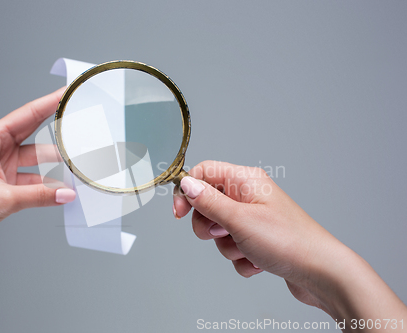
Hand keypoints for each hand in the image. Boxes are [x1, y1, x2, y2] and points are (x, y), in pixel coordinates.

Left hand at [0, 87, 75, 251]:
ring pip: (38, 156)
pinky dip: (48, 181)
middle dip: (57, 127)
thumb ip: (40, 195)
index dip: (50, 102)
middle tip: (78, 120)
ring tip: (75, 164)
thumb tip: (65, 193)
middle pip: (35, 130)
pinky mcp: (9, 180)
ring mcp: (5, 163)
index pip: (28, 114)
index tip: (66, 94)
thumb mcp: (4, 198)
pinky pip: (36, 175)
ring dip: (55, 163)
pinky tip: (61, 187)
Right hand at [173, 161, 406, 328]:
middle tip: (223, 233)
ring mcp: (255, 218)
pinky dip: (242, 258)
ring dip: (228, 246)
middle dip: (209, 225)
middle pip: (208, 204)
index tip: (179, 213)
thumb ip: (208, 201)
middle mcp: (250, 196)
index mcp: (246, 181)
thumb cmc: (288, 241)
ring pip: (220, 230)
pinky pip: (234, 248)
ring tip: (249, 249)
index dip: (187, 190)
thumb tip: (186, 184)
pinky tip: (259, 261)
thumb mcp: (239, 219)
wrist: (321, 273)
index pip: (204, 172)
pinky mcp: (259, 240)